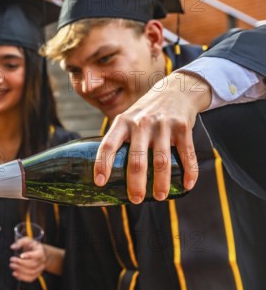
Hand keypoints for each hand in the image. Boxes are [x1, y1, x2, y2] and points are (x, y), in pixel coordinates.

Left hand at [9, 237, 46, 281]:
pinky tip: (15, 273)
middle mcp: (42, 261)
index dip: (29, 256)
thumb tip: (12, 247)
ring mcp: (40, 269)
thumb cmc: (31, 246)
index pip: (37, 255)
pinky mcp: (37, 274)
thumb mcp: (27, 240)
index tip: (20, 255)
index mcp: (40, 252)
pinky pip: (30, 278)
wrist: (38, 253)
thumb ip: (20, 242)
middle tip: (11, 260)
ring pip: (31, 272)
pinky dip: (22, 277)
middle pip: (33, 265)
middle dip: (21, 263)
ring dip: (20, 270)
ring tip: (12, 266)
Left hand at [94, 71, 211, 202]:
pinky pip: (186, 153)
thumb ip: (119, 140)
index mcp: (123, 122)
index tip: (100, 182)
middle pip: (137, 159)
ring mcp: (163, 125)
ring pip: (161, 160)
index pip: (108, 145)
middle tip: (135, 200)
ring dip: (161, 182)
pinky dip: (189, 171)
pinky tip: (187, 185)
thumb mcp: (127, 119)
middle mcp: (141, 123)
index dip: (102, 164)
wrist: (175, 89)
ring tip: (158, 197)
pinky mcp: (183, 127)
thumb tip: (108, 173)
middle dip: (136, 183)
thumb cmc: (145, 113)